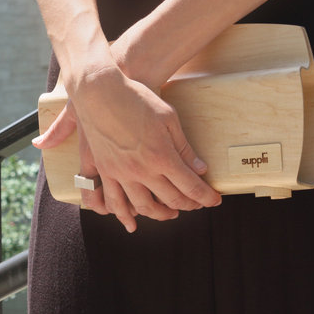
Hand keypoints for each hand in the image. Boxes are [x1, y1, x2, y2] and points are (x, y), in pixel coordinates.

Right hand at [36, 64, 220, 231]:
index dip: (206, 197)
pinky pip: (112, 201)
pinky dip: (122, 215)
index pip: (190, 187)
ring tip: (169, 213)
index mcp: (161, 156)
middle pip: (170, 199)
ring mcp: (119, 173)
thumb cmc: (137, 99)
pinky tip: (130, 222)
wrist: (99, 91)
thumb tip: (200, 169)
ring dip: (159, 214)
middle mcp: (141, 170)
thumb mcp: (168, 118)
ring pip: (142, 206)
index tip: (214, 200)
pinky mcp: (103, 170)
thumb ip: (184, 147)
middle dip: (188, 205)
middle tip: (196, 204)